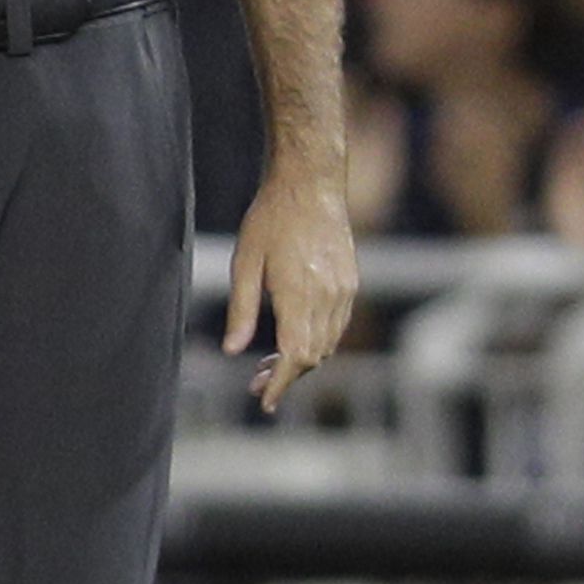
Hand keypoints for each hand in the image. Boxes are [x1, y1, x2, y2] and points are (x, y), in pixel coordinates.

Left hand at [225, 155, 359, 413]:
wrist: (311, 182)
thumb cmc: (271, 217)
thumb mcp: (245, 262)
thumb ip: (241, 309)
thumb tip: (232, 351)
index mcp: (299, 295)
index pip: (295, 356)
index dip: (280, 384)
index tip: (264, 401)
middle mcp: (328, 297)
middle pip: (313, 355)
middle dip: (286, 377)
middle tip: (256, 384)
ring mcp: (344, 289)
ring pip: (328, 343)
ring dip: (303, 360)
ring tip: (270, 364)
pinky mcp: (350, 280)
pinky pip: (337, 324)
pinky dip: (317, 340)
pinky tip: (294, 335)